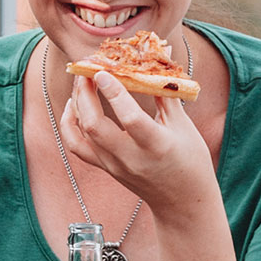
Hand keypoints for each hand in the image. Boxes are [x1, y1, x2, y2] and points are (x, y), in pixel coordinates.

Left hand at [62, 65, 217, 219]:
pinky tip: (74, 105)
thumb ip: (166, 93)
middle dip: (85, 94)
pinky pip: (77, 147)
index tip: (104, 72)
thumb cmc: (190, 160)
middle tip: (87, 69)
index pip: (130, 119)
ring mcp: (114, 166)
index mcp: (156, 146)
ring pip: (82, 135)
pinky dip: (70, 124)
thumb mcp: (184, 126)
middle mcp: (131, 158)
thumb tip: (157, 58)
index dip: (115, 94)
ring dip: (76, 105)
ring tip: (81, 82)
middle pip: (95, 126)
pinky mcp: (106, 169)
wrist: (182, 202)